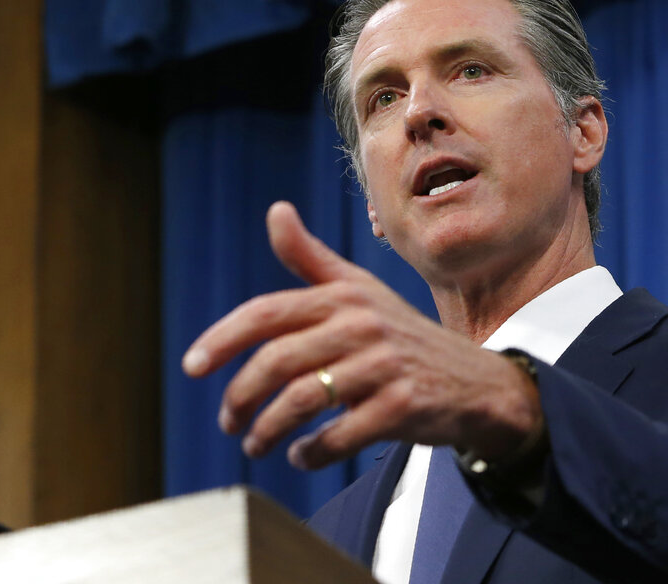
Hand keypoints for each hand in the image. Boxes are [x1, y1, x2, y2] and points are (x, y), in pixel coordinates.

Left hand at [182, 201, 541, 468]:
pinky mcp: (401, 406)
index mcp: (344, 296)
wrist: (475, 381)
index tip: (193, 367)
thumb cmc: (404, 336)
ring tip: (256, 444)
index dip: (222, 340)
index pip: (267, 313)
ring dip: (267, 430)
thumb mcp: (361, 291)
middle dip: (240, 397)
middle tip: (229, 422)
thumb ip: (311, 259)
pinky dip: (310, 452)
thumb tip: (275, 211)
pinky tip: (301, 454)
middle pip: (276, 362)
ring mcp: (384, 366)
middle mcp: (363, 325)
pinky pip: (337, 436)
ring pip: (301, 402)